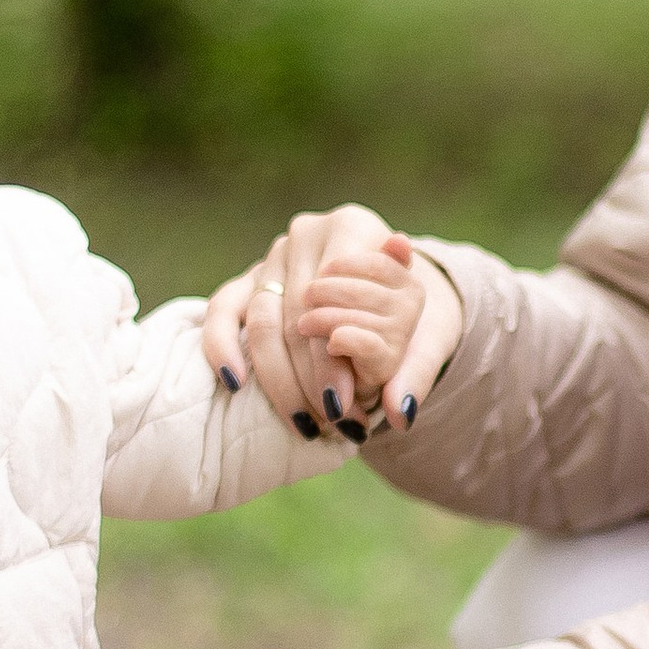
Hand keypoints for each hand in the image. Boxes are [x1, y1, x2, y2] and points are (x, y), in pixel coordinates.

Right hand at [200, 205, 464, 440]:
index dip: (333, 356)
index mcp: (353, 226)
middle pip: (297, 313)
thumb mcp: (426, 334)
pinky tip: (235, 383)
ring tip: (302, 423)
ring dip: (277, 377)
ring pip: (261, 319)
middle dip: (308, 376)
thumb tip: (400, 412)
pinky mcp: (246, 278)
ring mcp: (272, 255)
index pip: (334, 295)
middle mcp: (308, 233)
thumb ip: (415, 369)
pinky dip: (223, 346)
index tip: (343, 404)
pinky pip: (222, 309)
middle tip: (325, 422)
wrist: (387, 290)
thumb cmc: (407, 314)